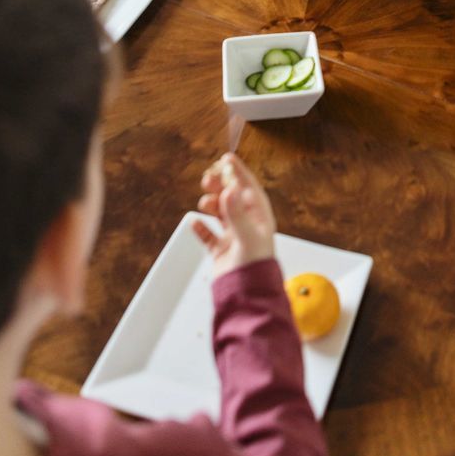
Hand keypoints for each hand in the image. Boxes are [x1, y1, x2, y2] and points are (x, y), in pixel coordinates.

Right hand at [192, 153, 275, 277]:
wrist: (247, 298)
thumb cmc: (255, 269)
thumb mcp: (247, 237)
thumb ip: (237, 214)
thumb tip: (230, 189)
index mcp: (260, 219)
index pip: (249, 189)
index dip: (238, 172)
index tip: (227, 157)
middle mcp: (248, 226)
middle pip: (232, 198)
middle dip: (220, 186)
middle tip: (207, 178)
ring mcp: (234, 239)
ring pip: (221, 214)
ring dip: (211, 205)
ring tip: (203, 202)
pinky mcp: (222, 252)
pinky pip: (209, 235)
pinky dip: (201, 228)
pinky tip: (195, 223)